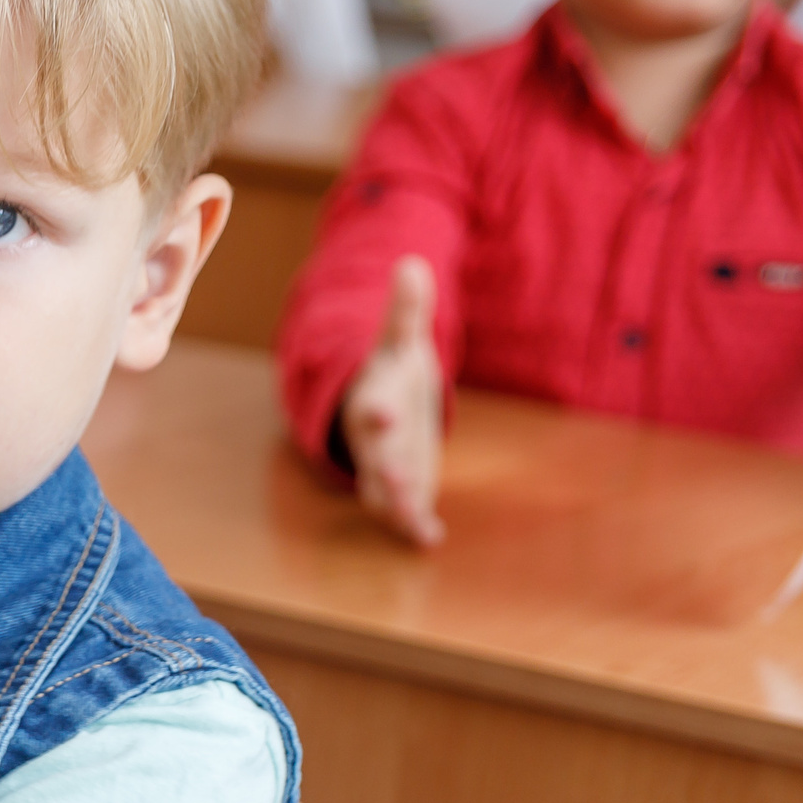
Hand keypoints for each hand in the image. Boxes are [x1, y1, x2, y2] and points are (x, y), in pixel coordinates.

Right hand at [340, 255, 446, 547]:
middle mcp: (374, 440)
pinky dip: (416, 527)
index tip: (379, 412)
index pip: (371, 406)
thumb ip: (406, 310)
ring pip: (384, 493)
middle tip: (395, 479)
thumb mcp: (401, 341)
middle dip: (384, 468)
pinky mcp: (402, 487)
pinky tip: (431, 539)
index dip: (376, 410)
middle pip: (375, 456)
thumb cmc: (392, 372)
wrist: (376, 407)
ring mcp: (385, 467)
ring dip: (398, 508)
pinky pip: (405, 512)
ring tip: (415, 524)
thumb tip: (411, 264)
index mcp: (375, 401)